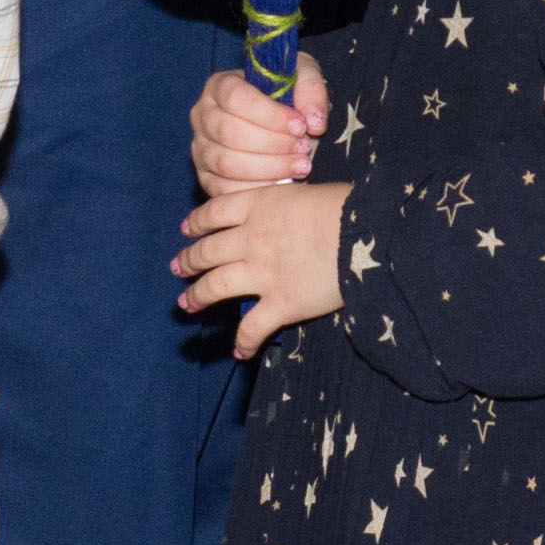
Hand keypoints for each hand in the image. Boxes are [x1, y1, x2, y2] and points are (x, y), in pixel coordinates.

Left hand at [172, 171, 351, 355]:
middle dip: (189, 260)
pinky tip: (238, 352)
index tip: (187, 230)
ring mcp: (263, 273)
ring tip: (186, 304)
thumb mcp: (305, 192)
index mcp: (259, 205)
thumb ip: (283, 205)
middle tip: (178, 267)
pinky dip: (243, 342)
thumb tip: (281, 214)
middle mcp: (252, 238)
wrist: (366, 231)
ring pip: (216, 286)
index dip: (197, 223)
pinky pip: (252, 328)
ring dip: (197, 296)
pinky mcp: (281, 304)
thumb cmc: (345, 205)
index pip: (214, 212)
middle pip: (208, 250)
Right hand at [192, 57, 325, 197]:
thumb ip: (312, 89)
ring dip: (269, 168)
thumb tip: (314, 122)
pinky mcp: (207, 178)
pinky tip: (284, 184)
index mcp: (219, 85)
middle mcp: (203, 116)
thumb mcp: (304, 77)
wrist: (284, 125)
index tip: (300, 126)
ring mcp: (201, 149)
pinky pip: (224, 190)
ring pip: (227, 164)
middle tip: (304, 148)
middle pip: (230, 133)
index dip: (270, 115)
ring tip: (301, 165)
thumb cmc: (289, 97)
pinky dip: (257, 190)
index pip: (236, 98)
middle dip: (273, 144)